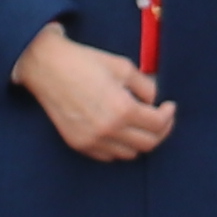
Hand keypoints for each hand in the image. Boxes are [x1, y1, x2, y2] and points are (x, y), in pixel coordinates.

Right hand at [17, 27, 175, 163]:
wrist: (47, 67)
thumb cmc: (85, 62)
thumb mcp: (123, 67)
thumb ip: (146, 86)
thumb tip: (155, 100)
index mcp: (122, 109)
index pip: (158, 124)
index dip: (169, 115)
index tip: (169, 106)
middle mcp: (108, 130)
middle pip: (148, 143)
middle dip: (160, 130)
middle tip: (161, 118)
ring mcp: (92, 140)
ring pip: (129, 153)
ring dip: (140, 140)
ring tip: (140, 124)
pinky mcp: (79, 144)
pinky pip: (109, 155)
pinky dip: (120, 146)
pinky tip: (120, 130)